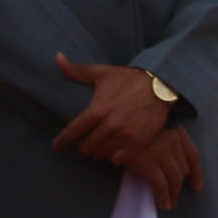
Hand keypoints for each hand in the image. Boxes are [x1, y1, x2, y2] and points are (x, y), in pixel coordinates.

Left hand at [51, 55, 173, 166]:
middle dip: (85, 145)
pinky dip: (116, 156)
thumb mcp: (102, 73)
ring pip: (102, 155)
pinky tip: (117, 149)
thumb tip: (58, 58)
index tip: (56, 147)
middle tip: (89, 141)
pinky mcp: (138, 143)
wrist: (161, 86)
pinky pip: (119, 159)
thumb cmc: (129, 79)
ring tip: (104, 144)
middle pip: (86, 148)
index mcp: (96, 110)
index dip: (61, 142)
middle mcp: (109, 125)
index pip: (72, 132)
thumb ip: (77, 70)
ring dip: (101, 151)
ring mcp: (124, 136)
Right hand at [128, 127, 204, 211]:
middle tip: (175, 197)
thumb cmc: (133, 130)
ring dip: (173, 194)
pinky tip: (163, 204)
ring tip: (170, 203)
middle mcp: (172, 139)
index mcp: (176, 131)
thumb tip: (178, 169)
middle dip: (179, 186)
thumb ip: (168, 144)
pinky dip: (163, 196)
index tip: (196, 187)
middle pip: (183, 169)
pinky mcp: (146, 160)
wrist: (112, 126)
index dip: (197, 174)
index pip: (193, 156)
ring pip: (175, 178)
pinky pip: (160, 184)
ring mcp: (160, 149)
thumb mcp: (155, 131)